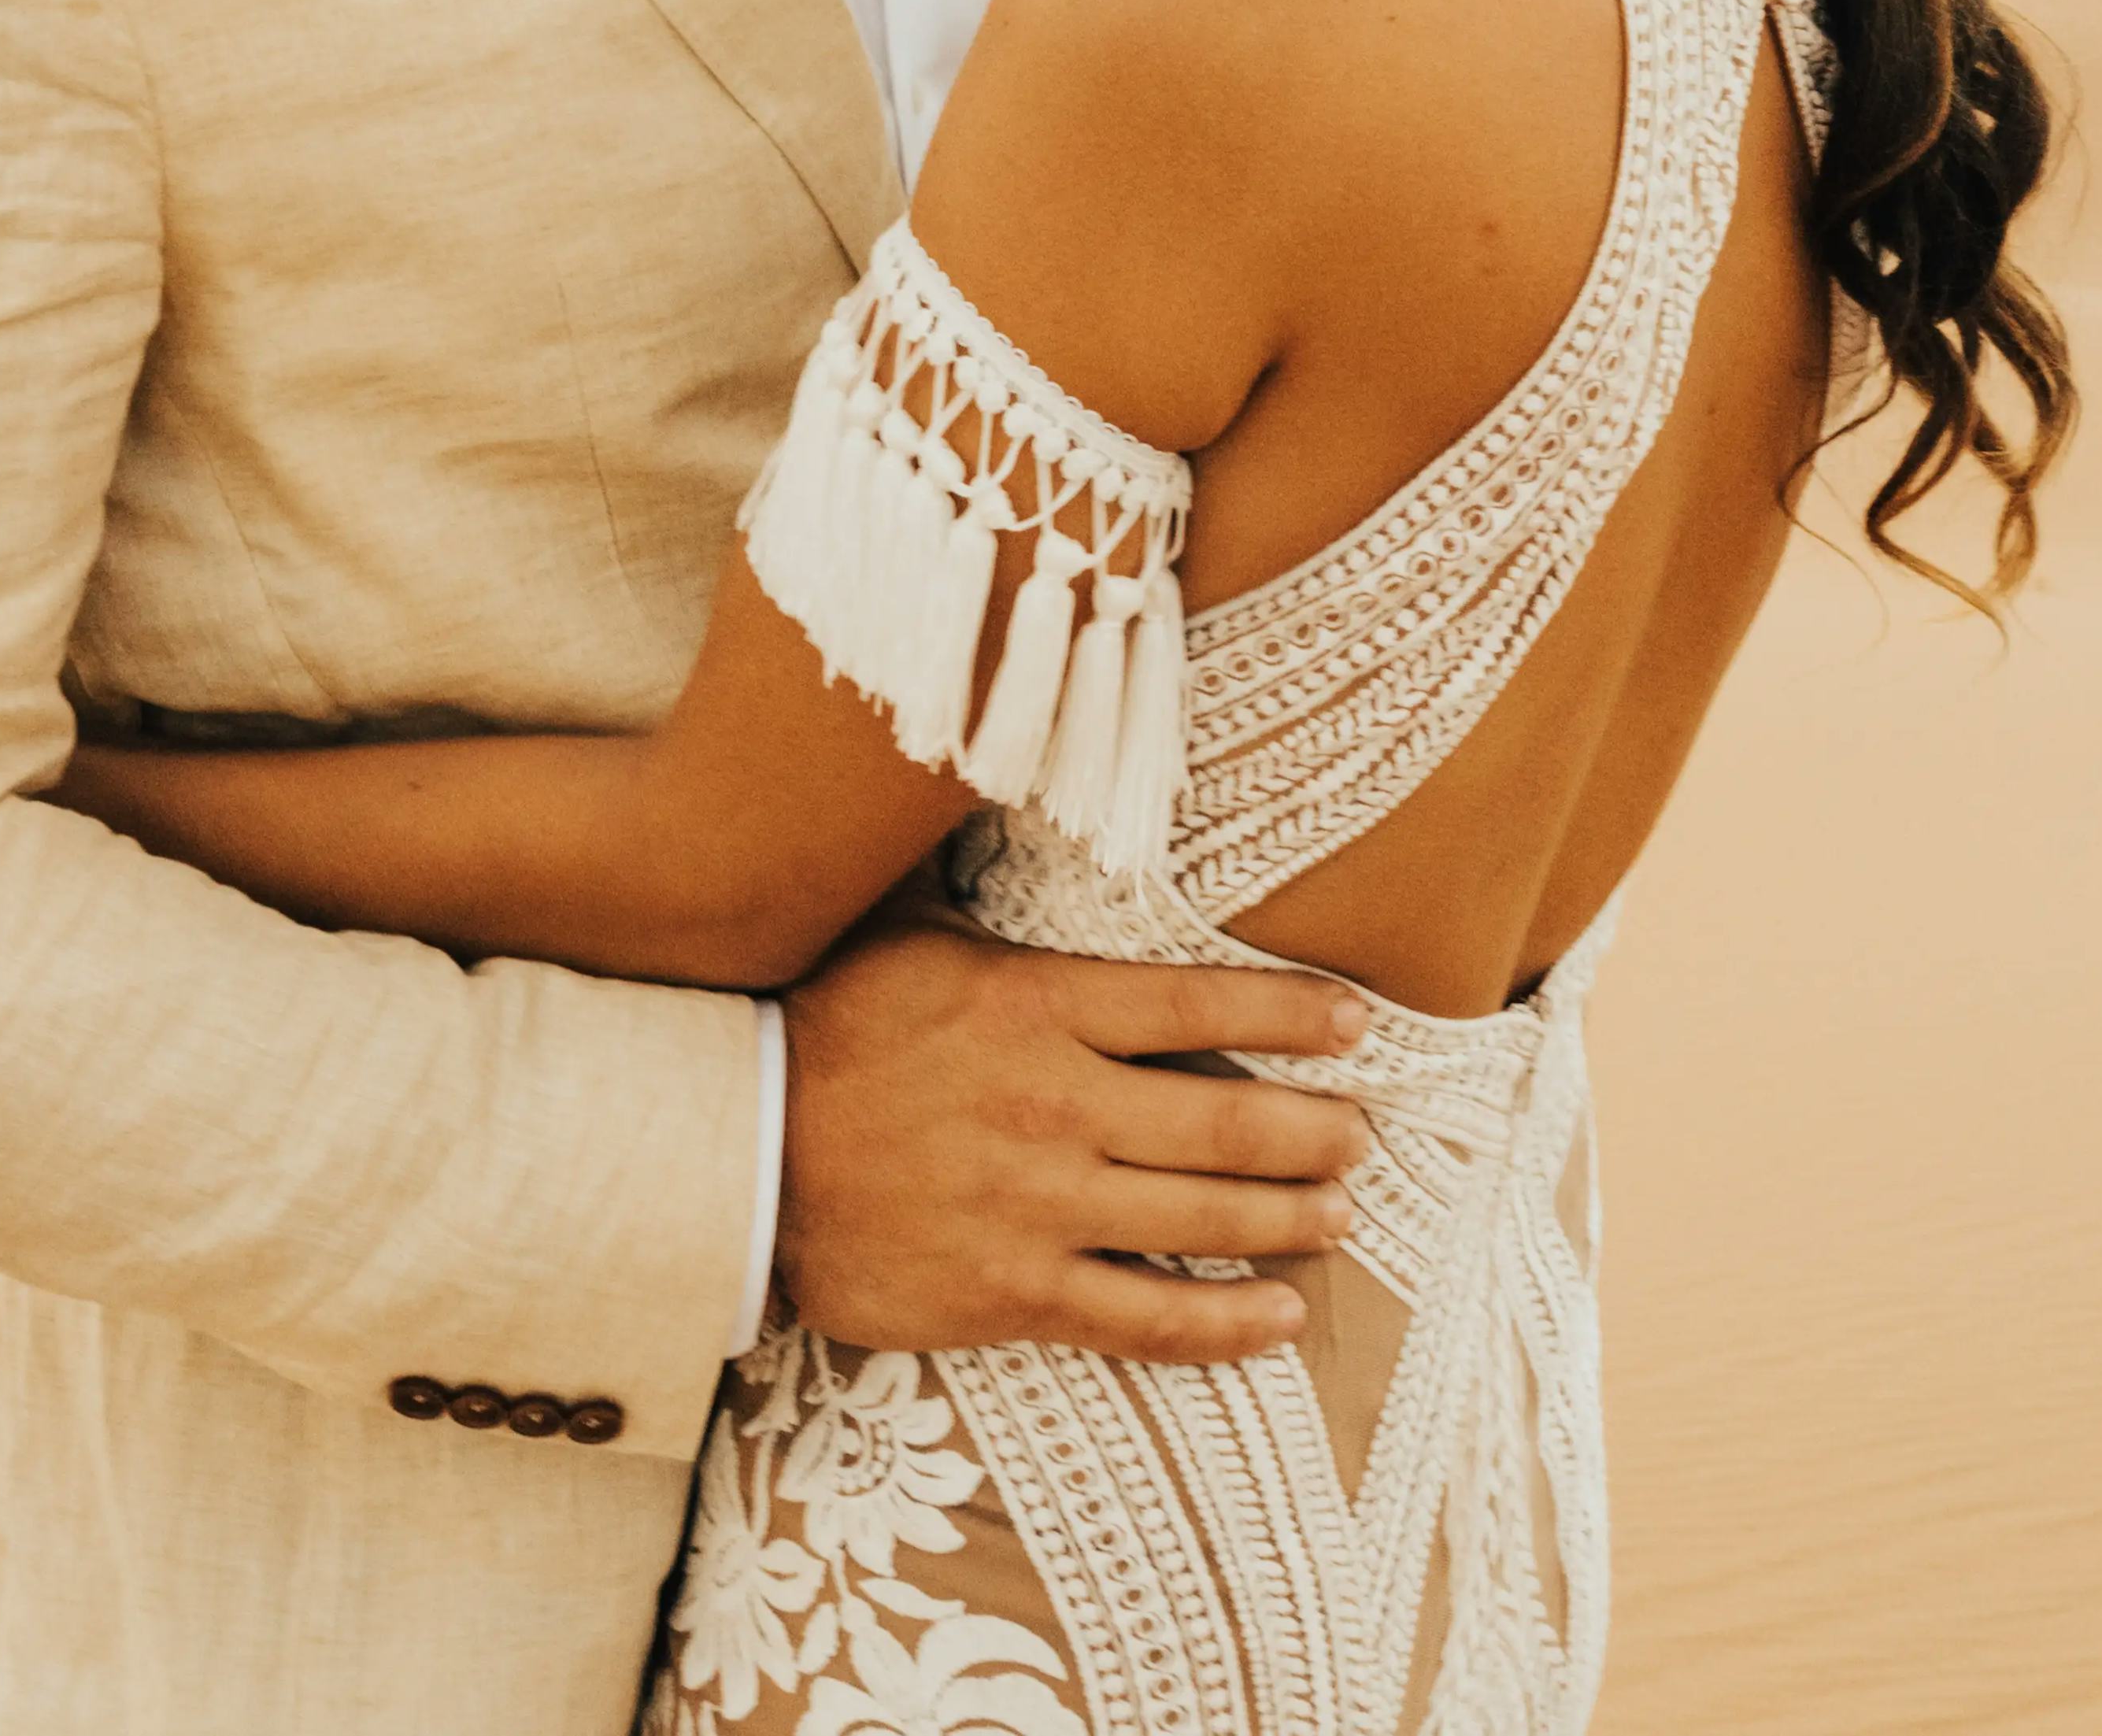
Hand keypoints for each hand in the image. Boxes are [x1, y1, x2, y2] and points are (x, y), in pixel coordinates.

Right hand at [777, 913, 1369, 1365]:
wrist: (738, 1154)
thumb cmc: (825, 1023)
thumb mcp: (909, 927)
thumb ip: (987, 882)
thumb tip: (1022, 776)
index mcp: (1036, 1003)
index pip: (1195, 999)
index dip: (1289, 1011)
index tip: (1355, 1021)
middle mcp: (1056, 1104)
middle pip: (1225, 1118)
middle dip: (1313, 1130)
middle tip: (1363, 1134)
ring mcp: (1039, 1207)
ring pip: (1203, 1218)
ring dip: (1290, 1218)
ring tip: (1341, 1213)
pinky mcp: (1012, 1293)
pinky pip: (1143, 1318)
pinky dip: (1223, 1325)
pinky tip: (1278, 1317)